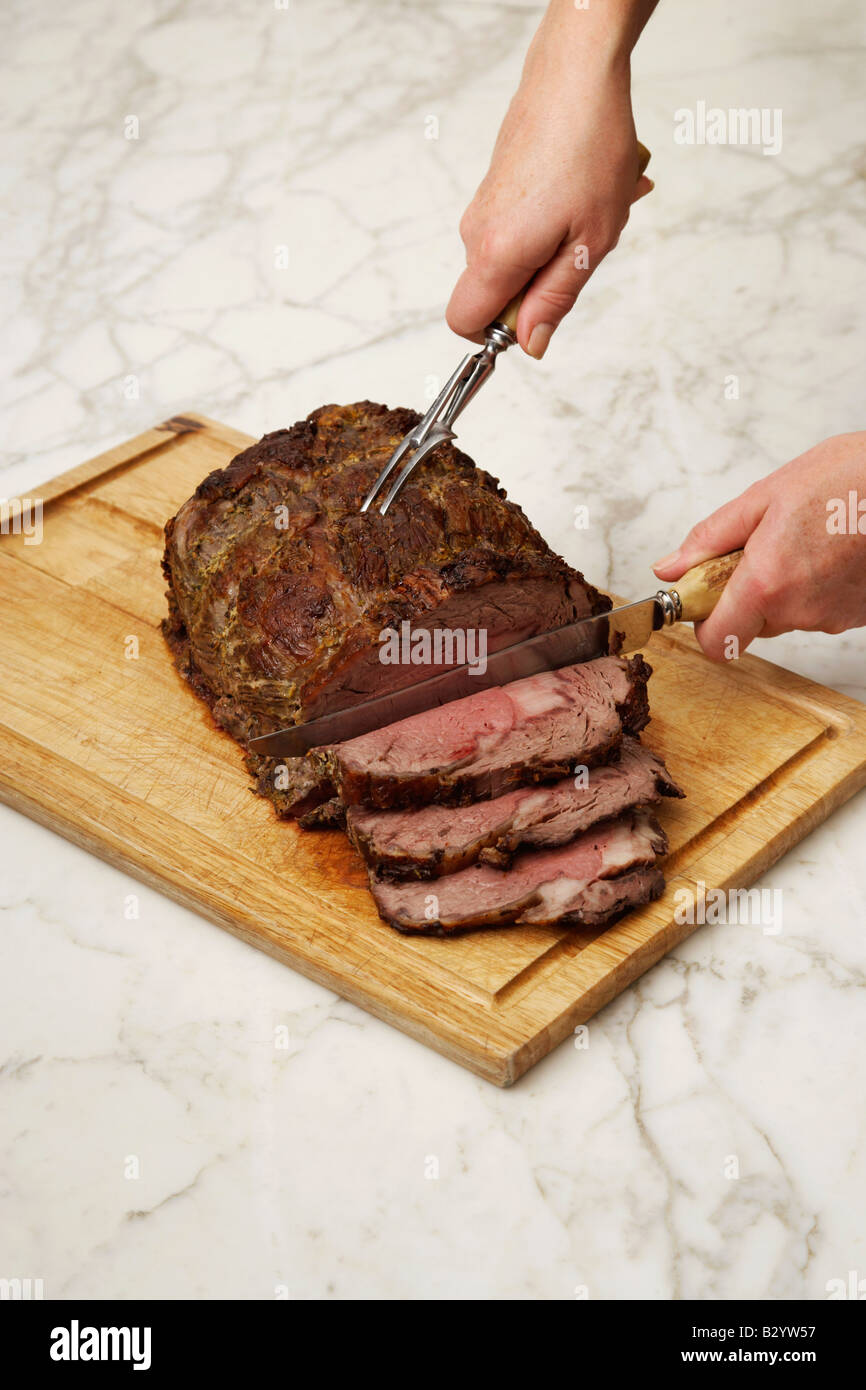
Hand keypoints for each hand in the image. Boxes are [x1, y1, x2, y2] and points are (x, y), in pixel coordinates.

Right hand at [446, 2, 653, 358]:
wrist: (576, 74)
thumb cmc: (590, 149)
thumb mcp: (589, 242)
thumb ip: (555, 300)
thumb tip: (531, 344)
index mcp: (496, 253)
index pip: (465, 322)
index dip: (498, 333)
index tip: (537, 313)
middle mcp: (476, 233)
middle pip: (494, 292)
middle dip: (542, 284)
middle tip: (585, 246)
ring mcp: (482, 209)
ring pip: (513, 259)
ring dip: (556, 248)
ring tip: (593, 211)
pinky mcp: (494, 189)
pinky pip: (518, 229)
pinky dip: (551, 222)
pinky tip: (583, 192)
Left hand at [653, 433, 865, 659]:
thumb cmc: (849, 479)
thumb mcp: (766, 496)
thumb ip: (711, 538)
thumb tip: (669, 567)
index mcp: (767, 584)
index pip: (716, 642)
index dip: (704, 622)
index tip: (705, 593)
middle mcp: (800, 612)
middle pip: (751, 624)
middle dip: (747, 591)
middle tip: (764, 544)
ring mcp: (832, 618)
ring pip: (787, 614)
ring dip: (785, 584)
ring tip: (807, 538)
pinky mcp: (857, 615)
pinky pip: (819, 608)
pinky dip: (817, 585)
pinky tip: (832, 548)